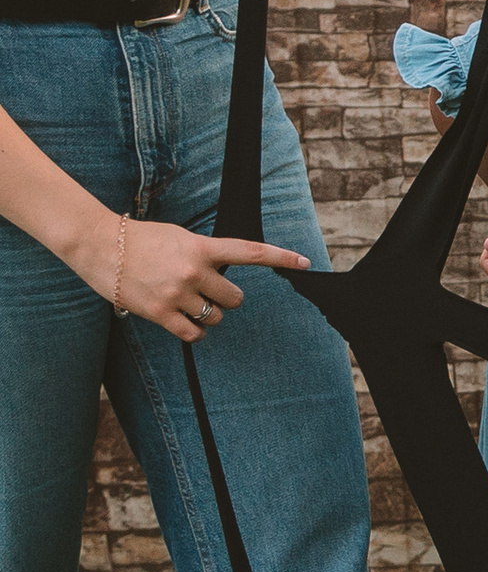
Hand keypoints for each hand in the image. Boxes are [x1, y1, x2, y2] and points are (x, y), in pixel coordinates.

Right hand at [81, 216, 310, 342]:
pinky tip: (186, 323)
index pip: (251, 252)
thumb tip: (225, 271)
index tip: (305, 263)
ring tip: (189, 303)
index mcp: (201, 248)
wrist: (99, 244)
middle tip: (209, 292)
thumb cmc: (142, 238)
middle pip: (235, 298)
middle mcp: (193, 271)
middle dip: (227, 299)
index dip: (282, 258)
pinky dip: (194, 332)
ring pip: (215, 317)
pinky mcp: (159, 312)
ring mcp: (176, 293)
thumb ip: (205, 253)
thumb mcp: (180, 237)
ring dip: (209, 315)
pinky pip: (193, 334)